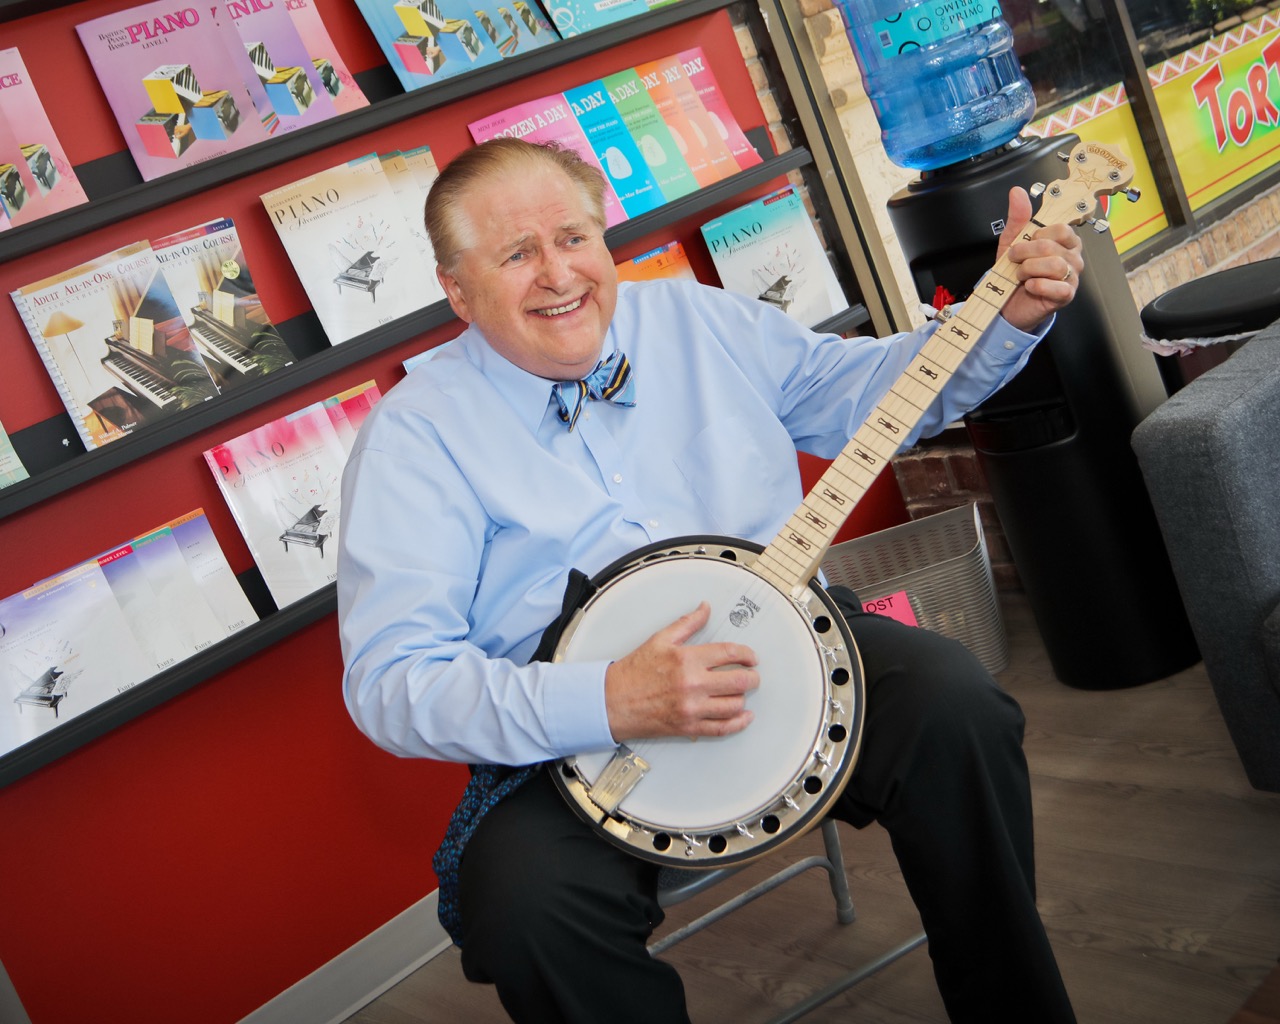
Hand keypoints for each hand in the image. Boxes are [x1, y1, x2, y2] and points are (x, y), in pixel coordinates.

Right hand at [604, 602, 759, 740]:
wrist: (612, 702)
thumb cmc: (633, 673)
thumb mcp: (659, 640)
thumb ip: (687, 624)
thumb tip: (704, 609)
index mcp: (687, 660)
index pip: (730, 653)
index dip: (747, 654)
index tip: (750, 657)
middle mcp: (692, 684)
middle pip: (739, 681)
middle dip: (752, 677)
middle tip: (752, 675)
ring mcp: (692, 708)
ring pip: (734, 705)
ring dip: (743, 698)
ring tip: (740, 692)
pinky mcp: (689, 727)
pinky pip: (722, 728)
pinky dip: (738, 723)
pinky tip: (743, 717)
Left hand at [997, 186, 1084, 332]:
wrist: (1009, 302)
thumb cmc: (1015, 272)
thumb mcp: (1012, 241)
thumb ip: (1018, 217)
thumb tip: (1017, 192)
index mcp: (1064, 241)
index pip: (1061, 229)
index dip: (1036, 236)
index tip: (1023, 244)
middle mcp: (1072, 257)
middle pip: (1051, 247)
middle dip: (1025, 253)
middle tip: (1014, 260)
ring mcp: (1072, 277)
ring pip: (1054, 265)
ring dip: (1028, 269)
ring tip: (1020, 275)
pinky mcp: (1066, 295)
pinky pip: (1057, 287)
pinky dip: (1038, 286)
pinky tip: (1029, 286)